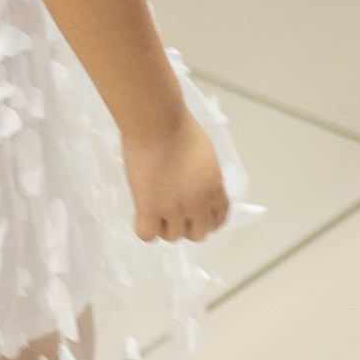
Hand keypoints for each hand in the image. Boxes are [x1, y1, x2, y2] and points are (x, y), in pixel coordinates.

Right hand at [124, 108, 228, 243]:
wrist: (158, 123)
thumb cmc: (179, 128)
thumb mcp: (204, 157)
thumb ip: (202, 178)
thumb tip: (191, 185)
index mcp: (215, 189)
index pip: (219, 219)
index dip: (205, 220)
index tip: (194, 215)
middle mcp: (199, 204)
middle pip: (197, 234)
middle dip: (185, 225)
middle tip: (171, 211)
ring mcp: (174, 209)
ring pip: (172, 236)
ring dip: (163, 225)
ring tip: (153, 208)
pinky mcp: (149, 209)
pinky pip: (147, 235)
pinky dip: (144, 228)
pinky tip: (141, 213)